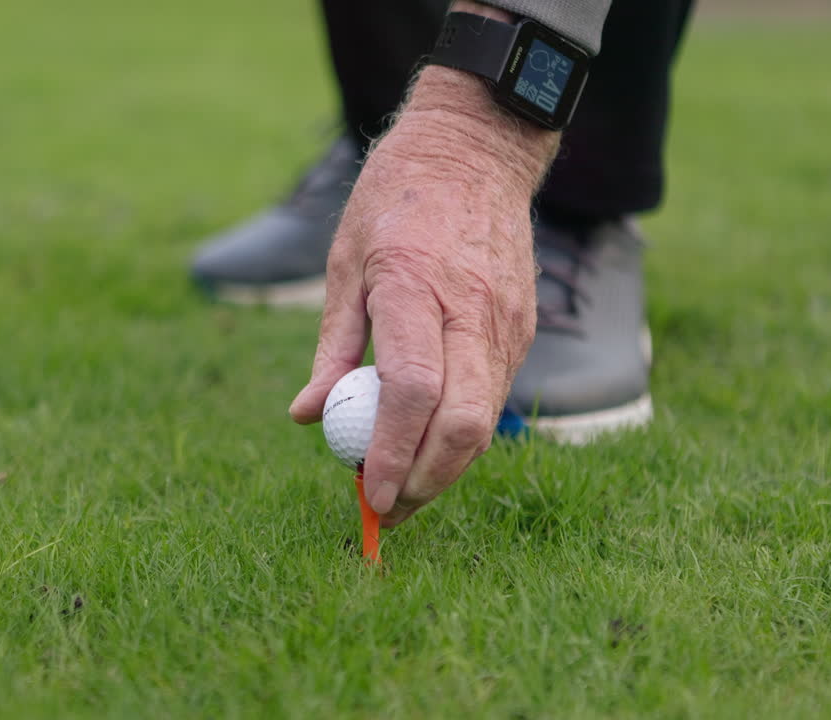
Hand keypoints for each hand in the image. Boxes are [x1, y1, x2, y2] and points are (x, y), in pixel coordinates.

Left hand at [290, 63, 558, 526]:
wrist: (476, 150)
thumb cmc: (395, 200)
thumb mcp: (344, 262)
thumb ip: (332, 347)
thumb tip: (308, 416)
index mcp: (415, 285)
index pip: (413, 392)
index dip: (392, 453)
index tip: (368, 495)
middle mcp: (472, 310)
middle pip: (462, 424)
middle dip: (423, 481)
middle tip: (385, 508)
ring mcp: (507, 322)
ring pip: (486, 423)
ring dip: (444, 468)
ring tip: (400, 485)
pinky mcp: (523, 329)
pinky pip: (494, 400)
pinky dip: (461, 435)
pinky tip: (428, 442)